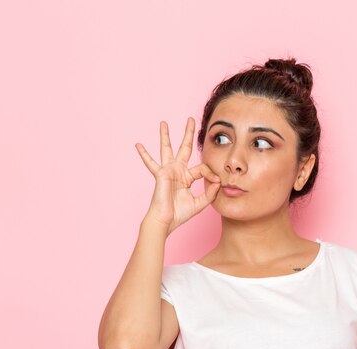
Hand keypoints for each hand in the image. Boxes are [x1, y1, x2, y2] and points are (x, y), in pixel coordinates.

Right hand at [135, 117, 220, 235]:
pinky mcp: (161, 174)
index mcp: (187, 177)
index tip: (217, 182)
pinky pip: (151, 163)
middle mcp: (177, 171)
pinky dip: (144, 154)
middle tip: (191, 119)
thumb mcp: (200, 203)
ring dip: (165, 135)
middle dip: (188, 133)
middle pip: (184, 148)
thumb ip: (210, 192)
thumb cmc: (180, 214)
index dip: (211, 174)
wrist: (166, 221)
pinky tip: (138, 145)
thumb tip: (218, 182)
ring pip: (167, 149)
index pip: (202, 167)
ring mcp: (168, 171)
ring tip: (163, 123)